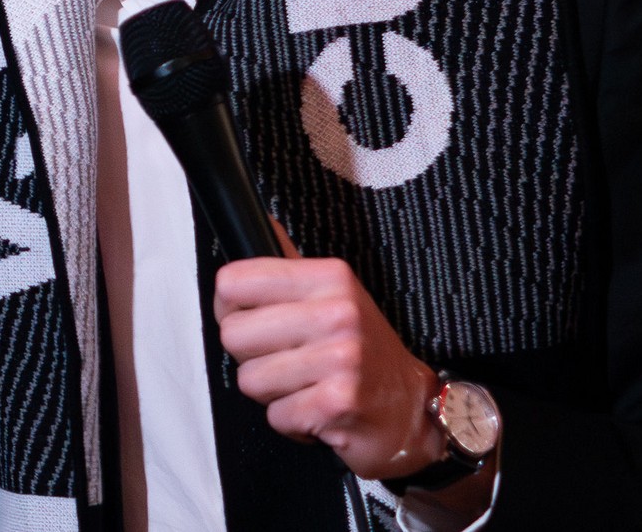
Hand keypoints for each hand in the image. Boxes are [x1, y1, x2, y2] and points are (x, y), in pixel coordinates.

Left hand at [214, 253, 445, 480]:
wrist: (412, 407)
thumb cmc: (363, 349)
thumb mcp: (334, 294)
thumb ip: (290, 265)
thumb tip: (260, 220)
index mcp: (329, 277)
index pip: (232, 282)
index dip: (229, 308)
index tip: (252, 321)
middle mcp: (336, 313)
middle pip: (233, 335)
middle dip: (249, 357)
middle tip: (285, 360)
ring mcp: (340, 358)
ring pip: (249, 380)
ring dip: (271, 393)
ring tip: (305, 385)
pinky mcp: (337, 403)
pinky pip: (275, 416)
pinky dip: (290, 421)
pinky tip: (317, 410)